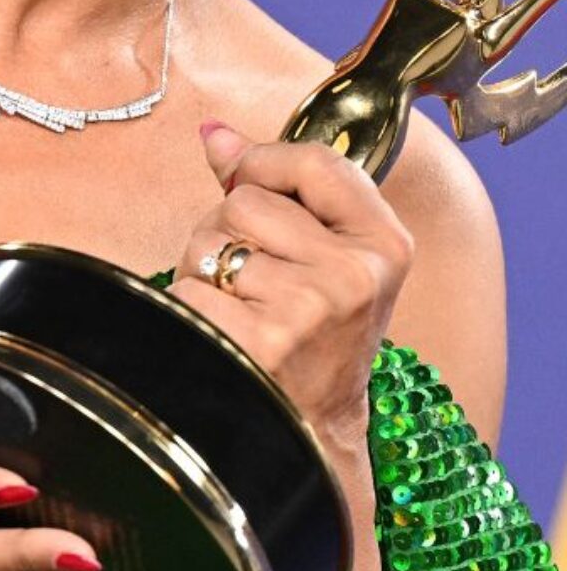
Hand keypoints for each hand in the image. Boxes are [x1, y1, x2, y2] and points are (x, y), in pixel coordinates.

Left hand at [168, 122, 415, 452]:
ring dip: (205, 271)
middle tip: (255, 280)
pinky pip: (188, 290)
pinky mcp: (256, 344)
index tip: (251, 180)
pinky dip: (190, 309)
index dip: (266, 163)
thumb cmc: (316, 337)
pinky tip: (222, 336)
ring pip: (209, 243)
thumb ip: (275, 187)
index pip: (314, 162)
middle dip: (230, 231)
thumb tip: (214, 133)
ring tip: (240, 309)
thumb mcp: (326, 258)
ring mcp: (306, 312)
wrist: (311, 437)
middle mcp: (352, 277)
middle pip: (244, 201)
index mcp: (383, 246)